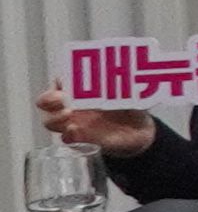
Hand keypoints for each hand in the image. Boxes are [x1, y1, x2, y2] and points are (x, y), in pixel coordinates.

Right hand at [34, 89, 153, 159]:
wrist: (138, 130)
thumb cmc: (127, 105)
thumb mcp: (126, 91)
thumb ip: (121, 82)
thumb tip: (125, 72)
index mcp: (78, 90)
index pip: (58, 82)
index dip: (57, 81)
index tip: (63, 81)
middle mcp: (71, 106)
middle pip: (45, 102)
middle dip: (48, 99)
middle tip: (61, 98)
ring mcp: (73, 123)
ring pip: (51, 121)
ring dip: (55, 118)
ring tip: (67, 114)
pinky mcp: (81, 139)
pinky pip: (66, 138)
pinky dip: (68, 134)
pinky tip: (74, 130)